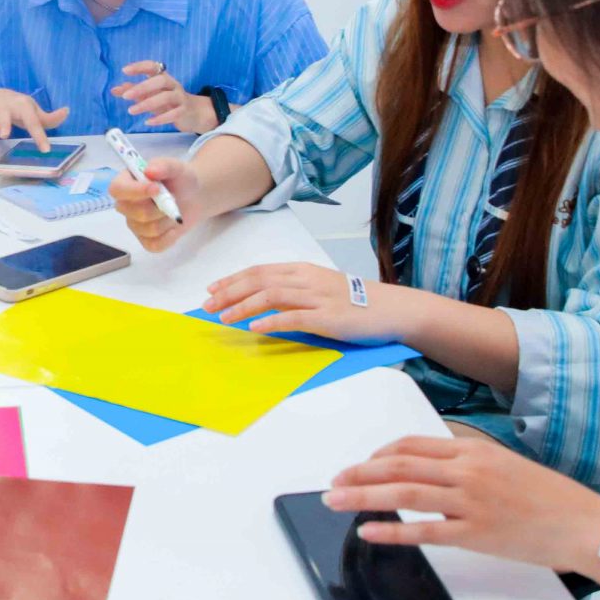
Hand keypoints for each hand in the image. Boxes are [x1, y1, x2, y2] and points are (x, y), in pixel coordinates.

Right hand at [0, 89, 69, 149]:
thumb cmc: (17, 108)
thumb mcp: (33, 111)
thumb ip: (49, 118)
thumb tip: (66, 111)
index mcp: (21, 106)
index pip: (32, 120)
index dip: (39, 134)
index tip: (45, 149)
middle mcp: (5, 106)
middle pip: (5, 113)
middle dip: (4, 123)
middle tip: (4, 135)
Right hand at [109, 154, 200, 251]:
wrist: (194, 196)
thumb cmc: (180, 178)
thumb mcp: (176, 167)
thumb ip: (163, 166)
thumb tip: (149, 171)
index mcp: (126, 182)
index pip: (117, 190)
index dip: (134, 191)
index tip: (156, 188)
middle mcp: (126, 205)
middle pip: (133, 213)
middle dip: (158, 208)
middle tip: (173, 198)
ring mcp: (134, 224)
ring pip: (148, 229)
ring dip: (167, 220)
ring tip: (175, 210)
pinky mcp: (146, 239)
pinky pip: (154, 245)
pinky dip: (169, 237)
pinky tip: (175, 227)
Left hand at [113, 61, 216, 131]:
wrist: (194, 113)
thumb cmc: (169, 102)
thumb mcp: (151, 95)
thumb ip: (134, 92)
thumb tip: (114, 90)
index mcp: (163, 77)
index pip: (152, 66)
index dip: (139, 67)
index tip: (124, 71)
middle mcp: (172, 85)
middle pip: (160, 81)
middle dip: (142, 87)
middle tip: (126, 96)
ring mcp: (180, 98)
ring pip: (165, 97)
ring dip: (147, 103)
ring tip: (131, 110)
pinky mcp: (184, 111)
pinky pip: (173, 114)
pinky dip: (160, 118)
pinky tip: (148, 122)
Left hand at [203, 261, 403, 341]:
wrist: (392, 308)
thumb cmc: (355, 300)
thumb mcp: (321, 287)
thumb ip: (294, 291)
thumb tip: (262, 299)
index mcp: (303, 270)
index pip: (260, 271)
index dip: (233, 279)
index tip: (212, 289)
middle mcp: (307, 279)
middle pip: (259, 280)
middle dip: (230, 292)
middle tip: (207, 305)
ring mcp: (318, 298)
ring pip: (271, 296)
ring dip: (243, 307)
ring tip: (223, 318)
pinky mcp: (328, 318)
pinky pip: (294, 318)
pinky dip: (271, 322)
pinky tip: (254, 328)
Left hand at [325, 435, 599, 572]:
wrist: (583, 523)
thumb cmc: (547, 496)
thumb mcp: (503, 464)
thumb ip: (465, 462)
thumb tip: (427, 466)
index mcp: (472, 451)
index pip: (411, 446)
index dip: (377, 454)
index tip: (359, 464)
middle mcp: (467, 472)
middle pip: (398, 466)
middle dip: (359, 473)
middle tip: (333, 482)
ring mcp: (471, 503)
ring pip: (404, 495)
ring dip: (362, 496)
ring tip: (335, 501)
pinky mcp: (476, 535)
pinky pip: (424, 532)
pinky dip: (392, 530)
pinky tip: (368, 531)